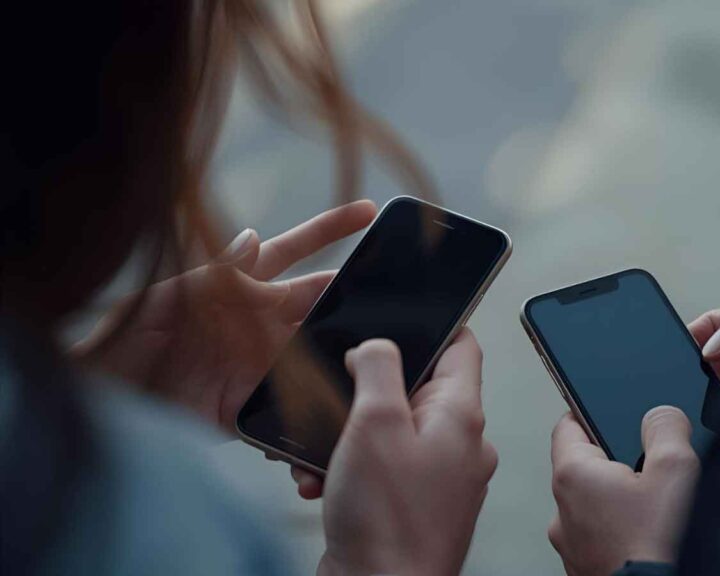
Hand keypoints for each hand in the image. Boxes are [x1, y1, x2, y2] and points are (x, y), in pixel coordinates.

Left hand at [73, 200, 377, 430]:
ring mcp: (258, 366)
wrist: (100, 401)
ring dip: (344, 360)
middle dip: (358, 302)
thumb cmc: (124, 336)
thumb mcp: (169, 296)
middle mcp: (259, 324)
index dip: (333, 229)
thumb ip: (215, 272)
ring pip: (317, 359)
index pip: (297, 251)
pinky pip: (291, 412)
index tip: (371, 211)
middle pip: (320, 307)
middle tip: (397, 304)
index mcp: (242, 287)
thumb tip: (254, 236)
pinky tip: (336, 415)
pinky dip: (314, 413)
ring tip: (377, 364)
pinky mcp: (249, 410)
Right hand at [316, 330, 497, 575]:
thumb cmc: (388, 525)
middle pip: (416, 387)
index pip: (461, 346)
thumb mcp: (374, 423)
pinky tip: (325, 480)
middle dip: (368, 390)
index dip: (430, 325)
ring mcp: (436, 477)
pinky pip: (380, 466)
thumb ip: (379, 368)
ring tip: (328, 451)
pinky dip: (350, 466)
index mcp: (460, 416)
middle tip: (341, 399)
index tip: (398, 319)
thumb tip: (376, 347)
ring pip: (391, 429)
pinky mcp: (411, 503)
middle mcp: (456, 445)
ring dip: (351, 433)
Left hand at [548, 407, 698, 575]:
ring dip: (620, 499)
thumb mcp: (677, 469)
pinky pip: (601, 536)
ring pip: (594, 505)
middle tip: (652, 463)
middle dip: (616, 460)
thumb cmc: (658, 548)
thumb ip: (666, 428)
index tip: (607, 406)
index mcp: (572, 475)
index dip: (590, 411)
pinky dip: (622, 530)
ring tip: (658, 506)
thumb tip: (661, 414)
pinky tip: (651, 534)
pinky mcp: (585, 569)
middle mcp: (562, 511)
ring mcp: (571, 545)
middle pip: (585, 466)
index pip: (567, 425)